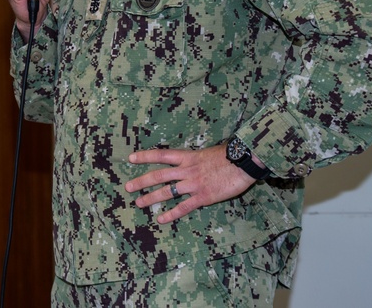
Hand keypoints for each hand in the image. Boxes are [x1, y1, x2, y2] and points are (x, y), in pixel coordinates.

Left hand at [124, 145, 255, 224]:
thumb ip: (195, 159)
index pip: (161, 155)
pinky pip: (183, 207)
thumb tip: (189, 161)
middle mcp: (186, 170)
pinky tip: (161, 219)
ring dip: (151, 198)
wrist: (243, 162)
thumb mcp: (207, 152)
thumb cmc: (228, 156)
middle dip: (141, 181)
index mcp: (187, 156)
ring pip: (167, 192)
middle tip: (128, 187)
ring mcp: (193, 184)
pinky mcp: (202, 197)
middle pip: (158, 175)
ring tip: (139, 203)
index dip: (145, 157)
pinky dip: (171, 213)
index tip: (130, 158)